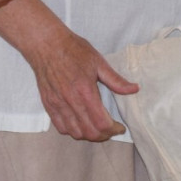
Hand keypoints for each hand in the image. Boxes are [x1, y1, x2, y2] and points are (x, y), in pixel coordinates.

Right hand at [16, 21, 138, 141]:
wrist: (46, 44)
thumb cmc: (72, 50)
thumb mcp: (98, 62)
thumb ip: (116, 80)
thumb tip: (134, 89)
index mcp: (86, 91)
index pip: (102, 123)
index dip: (114, 129)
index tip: (120, 127)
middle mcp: (71, 101)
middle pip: (90, 133)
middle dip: (104, 135)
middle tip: (111, 129)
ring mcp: (58, 105)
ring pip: (75, 133)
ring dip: (88, 135)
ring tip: (96, 128)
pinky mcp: (49, 105)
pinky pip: (60, 127)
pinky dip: (72, 131)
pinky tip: (80, 123)